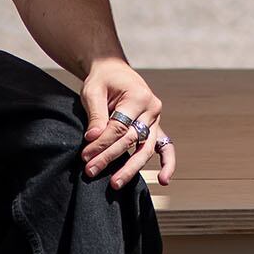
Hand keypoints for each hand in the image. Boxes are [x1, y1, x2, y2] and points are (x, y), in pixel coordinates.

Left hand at [81, 55, 172, 188]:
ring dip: (131, 168)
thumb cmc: (103, 80)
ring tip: (115, 183)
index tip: (85, 156)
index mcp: (138, 96)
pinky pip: (165, 147)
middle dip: (109, 157)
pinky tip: (163, 180)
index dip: (101, 144)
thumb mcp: (93, 91)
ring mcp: (155, 119)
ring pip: (145, 148)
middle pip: (131, 140)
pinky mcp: (155, 127)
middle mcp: (151, 109)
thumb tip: (92, 138)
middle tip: (91, 171)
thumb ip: (96, 115)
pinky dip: (167, 163)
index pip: (119, 127)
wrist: (113, 70)